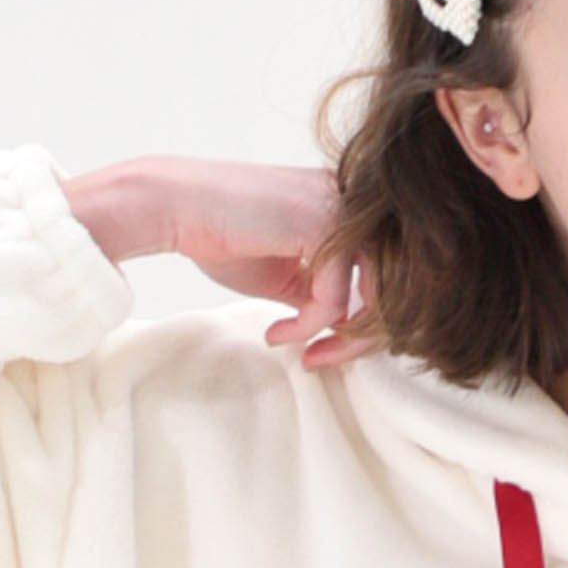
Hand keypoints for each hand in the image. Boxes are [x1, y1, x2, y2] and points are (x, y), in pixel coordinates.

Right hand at [141, 155, 381, 368]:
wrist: (173, 207)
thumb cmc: (222, 237)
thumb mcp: (288, 277)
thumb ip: (323, 296)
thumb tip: (351, 332)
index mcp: (347, 213)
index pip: (386, 278)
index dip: (365, 326)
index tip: (326, 353)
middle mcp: (352, 205)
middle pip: (394, 290)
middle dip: (362, 339)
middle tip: (322, 361)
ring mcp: (341, 210)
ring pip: (376, 296)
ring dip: (344, 340)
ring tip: (309, 354)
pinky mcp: (321, 224)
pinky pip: (334, 299)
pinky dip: (307, 326)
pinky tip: (278, 332)